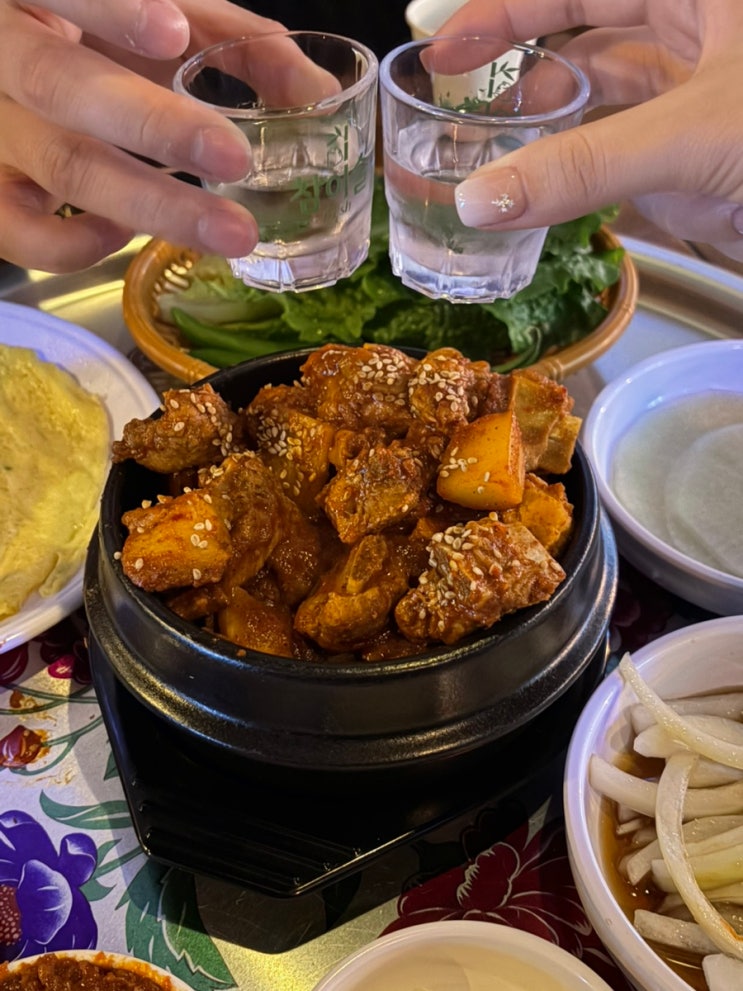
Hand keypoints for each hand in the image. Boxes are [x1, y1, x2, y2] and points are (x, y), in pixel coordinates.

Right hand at [0, 0, 323, 271]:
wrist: (17, 68)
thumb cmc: (100, 39)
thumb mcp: (166, 18)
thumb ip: (237, 45)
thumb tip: (319, 93)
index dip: (110, 10)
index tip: (174, 31)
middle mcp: (3, 60)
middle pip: (60, 87)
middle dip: (153, 125)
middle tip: (236, 159)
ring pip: (62, 168)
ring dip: (152, 203)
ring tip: (230, 230)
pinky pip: (22, 234)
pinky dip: (79, 245)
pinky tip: (122, 232)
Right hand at [441, 0, 742, 261]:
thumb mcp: (692, 131)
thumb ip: (586, 164)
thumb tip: (478, 201)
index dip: (504, 16)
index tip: (445, 58)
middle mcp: (696, 39)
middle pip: (585, 48)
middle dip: (523, 82)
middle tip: (466, 124)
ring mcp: (698, 105)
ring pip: (607, 108)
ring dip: (550, 137)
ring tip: (492, 166)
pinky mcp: (701, 164)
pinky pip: (628, 165)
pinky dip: (584, 183)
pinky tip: (543, 202)